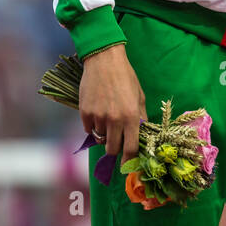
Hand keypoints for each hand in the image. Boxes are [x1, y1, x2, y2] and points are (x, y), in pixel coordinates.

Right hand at [79, 44, 147, 165]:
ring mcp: (98, 116)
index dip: (129, 160)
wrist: (104, 60)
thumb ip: (140, 117)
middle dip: (115, 149)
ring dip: (104, 134)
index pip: (131, 148)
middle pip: (112, 149)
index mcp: (132, 116)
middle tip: (116, 143)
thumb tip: (140, 135)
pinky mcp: (85, 112)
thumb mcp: (139, 96)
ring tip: (107, 118)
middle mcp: (115, 119)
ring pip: (100, 139)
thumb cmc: (125, 77)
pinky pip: (89, 129)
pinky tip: (97, 113)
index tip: (127, 165)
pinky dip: (93, 126)